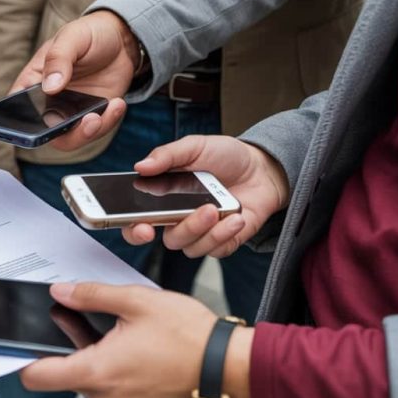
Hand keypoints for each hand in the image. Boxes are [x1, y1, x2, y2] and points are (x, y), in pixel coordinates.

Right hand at [10, 11, 137, 151]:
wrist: (121, 39)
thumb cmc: (88, 33)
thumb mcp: (72, 37)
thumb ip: (59, 59)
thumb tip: (50, 87)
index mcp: (32, 83)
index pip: (16, 109)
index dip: (19, 125)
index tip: (37, 125)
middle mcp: (47, 102)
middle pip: (44, 132)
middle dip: (63, 134)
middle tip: (87, 120)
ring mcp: (70, 112)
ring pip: (70, 138)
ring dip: (88, 132)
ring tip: (104, 111)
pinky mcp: (92, 116)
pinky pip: (95, 131)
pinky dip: (107, 122)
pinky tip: (117, 104)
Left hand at [20, 283, 252, 397]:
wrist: (228, 365)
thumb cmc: (187, 334)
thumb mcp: (136, 301)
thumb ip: (92, 294)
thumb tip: (60, 291)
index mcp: (97, 372)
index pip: (37, 377)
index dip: (23, 360)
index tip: (22, 344)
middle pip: (66, 374)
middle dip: (72, 347)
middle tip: (90, 320)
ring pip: (90, 380)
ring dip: (96, 357)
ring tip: (121, 331)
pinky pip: (112, 390)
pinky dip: (115, 370)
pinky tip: (135, 348)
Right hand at [124, 136, 290, 257]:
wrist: (262, 167)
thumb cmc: (225, 156)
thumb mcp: (194, 147)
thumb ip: (166, 155)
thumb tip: (140, 166)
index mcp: (163, 199)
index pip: (138, 222)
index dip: (135, 231)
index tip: (143, 228)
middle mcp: (179, 220)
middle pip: (169, 239)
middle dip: (184, 229)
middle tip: (195, 213)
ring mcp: (202, 233)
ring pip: (192, 247)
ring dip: (207, 230)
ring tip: (218, 209)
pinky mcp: (224, 241)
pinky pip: (217, 250)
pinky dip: (226, 235)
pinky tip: (236, 217)